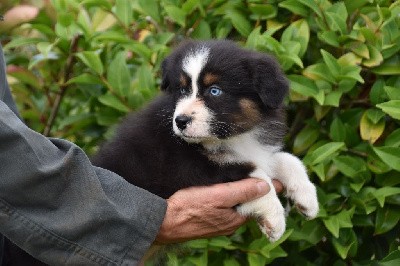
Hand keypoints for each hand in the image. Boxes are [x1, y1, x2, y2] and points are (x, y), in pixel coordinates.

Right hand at [155, 178, 282, 243]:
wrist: (162, 222)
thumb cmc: (188, 207)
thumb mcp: (218, 195)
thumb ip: (242, 191)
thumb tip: (267, 186)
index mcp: (236, 218)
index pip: (259, 202)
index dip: (268, 188)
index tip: (277, 177)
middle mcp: (230, 224)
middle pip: (248, 204)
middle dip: (254, 190)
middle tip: (260, 172)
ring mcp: (218, 223)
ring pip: (235, 205)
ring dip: (240, 193)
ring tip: (243, 176)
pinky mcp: (207, 220)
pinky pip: (223, 207)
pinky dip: (227, 197)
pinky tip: (223, 188)